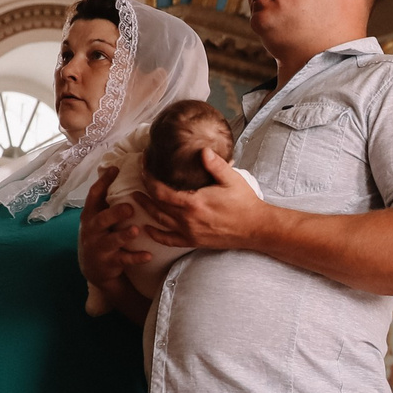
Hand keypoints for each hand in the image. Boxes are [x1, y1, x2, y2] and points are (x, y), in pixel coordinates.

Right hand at [79, 166, 153, 283]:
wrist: (93, 268)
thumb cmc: (100, 235)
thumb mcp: (97, 217)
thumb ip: (105, 200)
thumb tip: (116, 169)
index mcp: (90, 215)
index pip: (93, 196)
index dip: (102, 182)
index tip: (114, 169)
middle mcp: (92, 230)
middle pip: (101, 220)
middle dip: (114, 213)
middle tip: (129, 208)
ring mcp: (100, 247)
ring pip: (112, 241)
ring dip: (124, 235)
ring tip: (136, 230)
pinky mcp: (109, 262)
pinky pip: (124, 260)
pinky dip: (136, 258)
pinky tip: (149, 255)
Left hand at [140, 149, 276, 250]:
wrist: (256, 228)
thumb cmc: (245, 203)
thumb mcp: (232, 179)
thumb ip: (216, 164)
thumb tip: (202, 150)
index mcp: (193, 203)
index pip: (160, 190)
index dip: (147, 176)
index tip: (144, 164)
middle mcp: (187, 220)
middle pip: (156, 204)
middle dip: (143, 189)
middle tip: (138, 176)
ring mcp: (189, 232)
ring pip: (159, 220)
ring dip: (146, 208)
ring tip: (136, 197)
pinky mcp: (193, 241)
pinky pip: (169, 240)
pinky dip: (156, 234)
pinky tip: (147, 228)